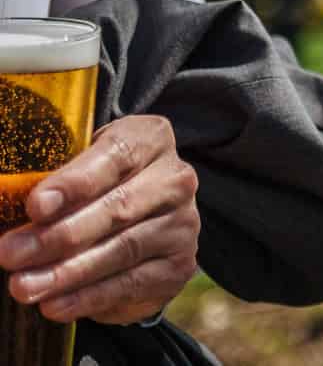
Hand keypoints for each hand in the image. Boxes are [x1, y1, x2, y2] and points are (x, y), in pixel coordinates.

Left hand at [0, 115, 200, 325]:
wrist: (140, 222)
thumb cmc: (96, 187)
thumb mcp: (78, 169)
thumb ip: (52, 185)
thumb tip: (4, 204)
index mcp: (151, 139)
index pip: (116, 156)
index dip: (74, 182)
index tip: (36, 205)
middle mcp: (175, 179)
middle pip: (118, 207)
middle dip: (58, 236)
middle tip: (10, 254)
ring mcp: (182, 223)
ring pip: (123, 249)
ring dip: (67, 272)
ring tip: (24, 286)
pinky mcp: (178, 265)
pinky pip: (130, 283)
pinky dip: (88, 297)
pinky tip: (55, 305)